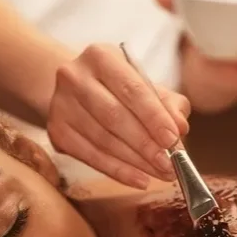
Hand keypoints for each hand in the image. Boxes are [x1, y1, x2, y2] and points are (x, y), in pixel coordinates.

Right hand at [47, 44, 190, 189]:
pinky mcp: (56, 131)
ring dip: (135, 162)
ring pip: (103, 141)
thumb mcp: (146, 85)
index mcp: (100, 57)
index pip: (132, 89)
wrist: (76, 89)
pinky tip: (139, 179)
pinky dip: (118, 172)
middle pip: (114, 117)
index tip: (173, 139)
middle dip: (146, 145)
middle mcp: (74, 77)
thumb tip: (180, 126)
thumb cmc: (118, 88)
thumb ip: (167, 103)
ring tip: (161, 174)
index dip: (154, 117)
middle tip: (170, 164)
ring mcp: (61, 105)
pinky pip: (91, 157)